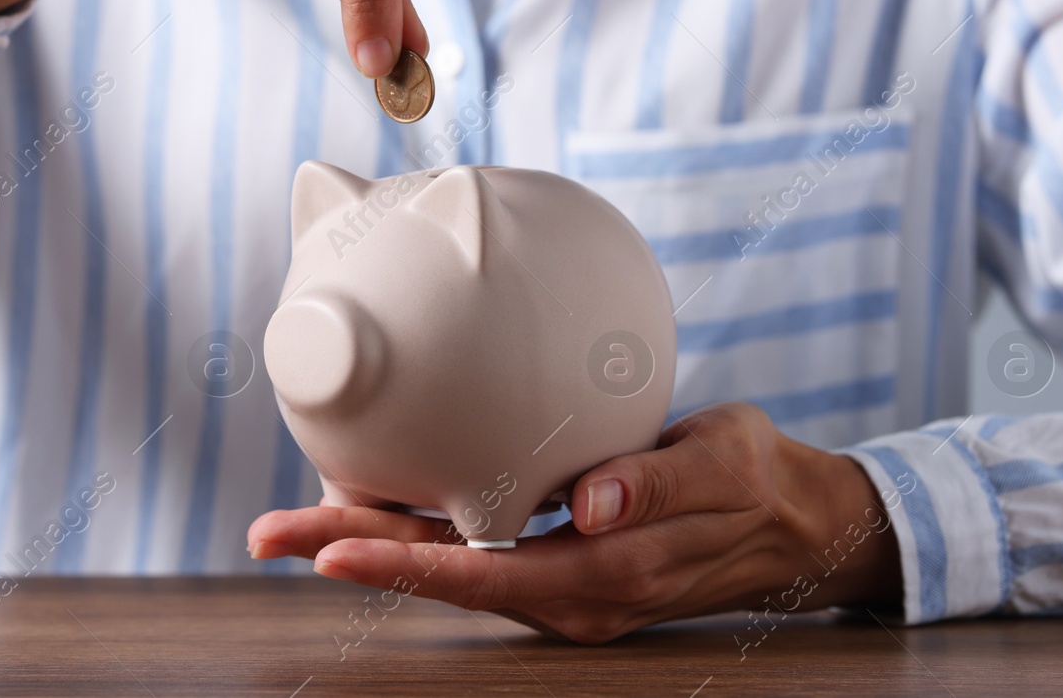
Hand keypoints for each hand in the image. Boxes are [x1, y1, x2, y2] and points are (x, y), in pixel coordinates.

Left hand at [247, 403, 903, 643]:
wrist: (793, 520)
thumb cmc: (755, 481)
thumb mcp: (722, 466)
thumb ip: (657, 485)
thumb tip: (589, 505)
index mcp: (605, 574)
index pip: (485, 575)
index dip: (406, 561)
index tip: (334, 545)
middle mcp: (572, 595)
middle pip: (445, 577)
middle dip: (355, 552)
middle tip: (269, 531)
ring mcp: (564, 587)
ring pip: (450, 569)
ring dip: (375, 543)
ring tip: (296, 518)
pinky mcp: (562, 567)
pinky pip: (475, 556)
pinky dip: (419, 534)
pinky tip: (377, 506)